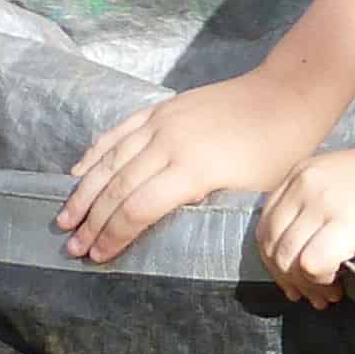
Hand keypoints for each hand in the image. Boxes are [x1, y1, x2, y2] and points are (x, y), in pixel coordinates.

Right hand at [61, 64, 345, 262]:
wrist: (287, 95)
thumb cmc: (278, 152)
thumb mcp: (250, 193)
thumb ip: (208, 211)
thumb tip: (172, 234)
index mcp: (192, 170)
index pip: (138, 209)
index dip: (114, 236)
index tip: (98, 258)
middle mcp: (168, 143)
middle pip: (117, 188)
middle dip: (92, 222)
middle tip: (72, 248)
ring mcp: (162, 121)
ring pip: (111, 160)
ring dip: (85, 192)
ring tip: (66, 219)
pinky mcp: (163, 108)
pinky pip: (119, 132)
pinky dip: (96, 153)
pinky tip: (79, 171)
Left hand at [253, 127, 354, 305]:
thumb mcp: (350, 182)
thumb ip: (321, 204)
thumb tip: (302, 247)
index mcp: (305, 170)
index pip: (266, 222)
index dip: (274, 257)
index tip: (294, 278)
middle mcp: (307, 182)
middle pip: (271, 242)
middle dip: (285, 277)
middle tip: (311, 295)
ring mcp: (325, 201)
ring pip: (287, 257)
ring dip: (304, 285)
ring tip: (329, 295)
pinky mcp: (348, 224)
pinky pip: (310, 265)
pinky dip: (320, 283)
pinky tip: (339, 287)